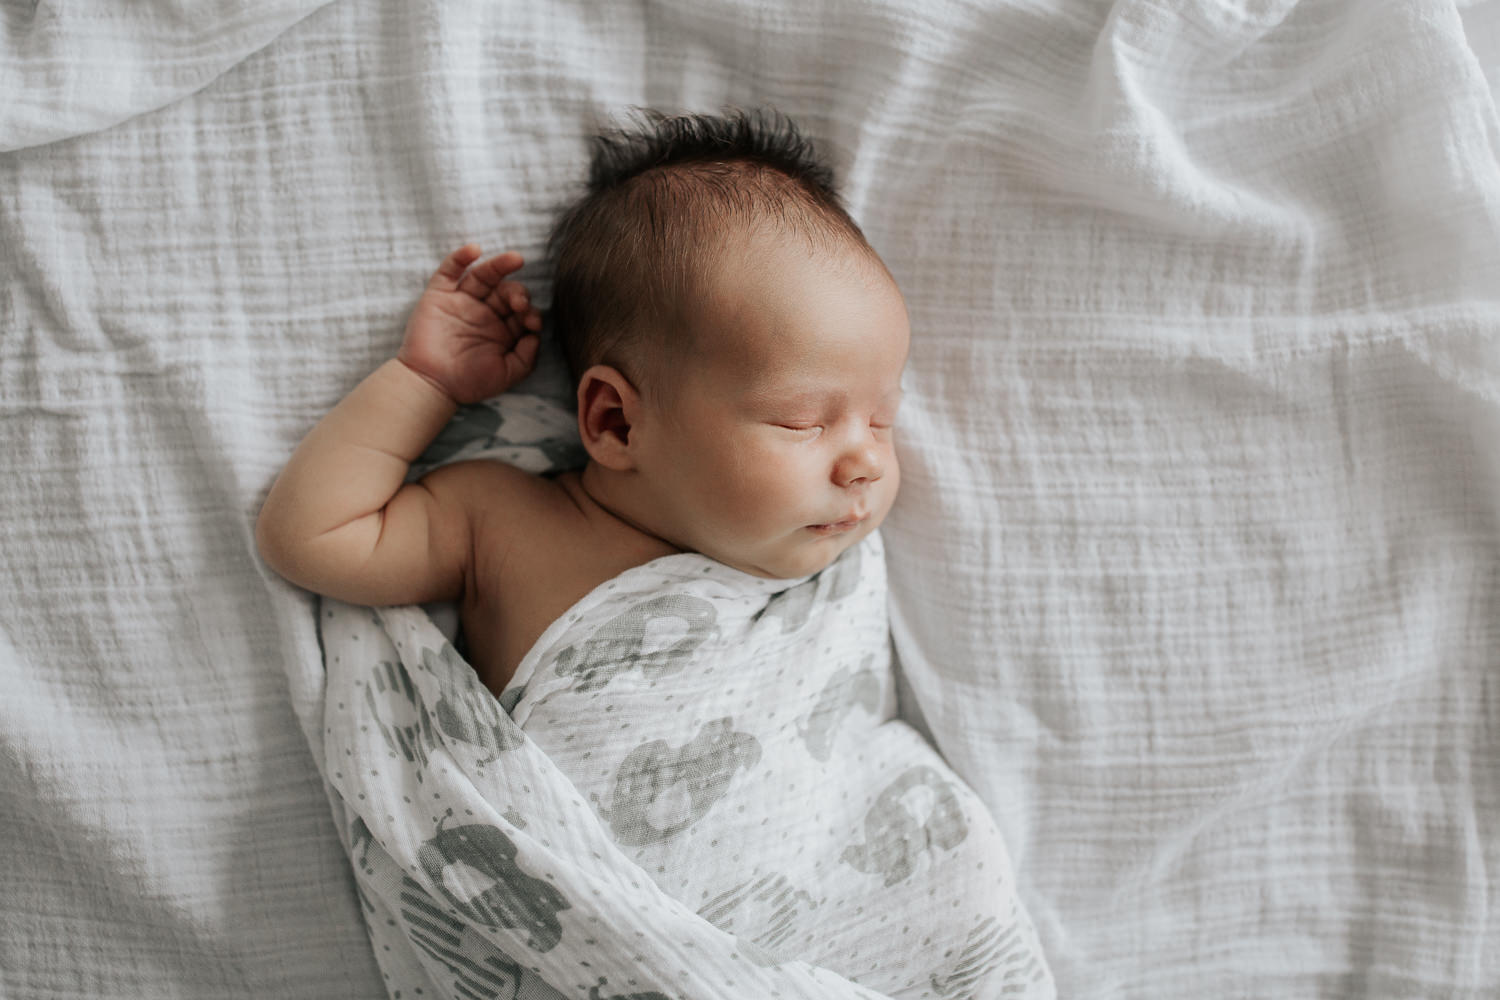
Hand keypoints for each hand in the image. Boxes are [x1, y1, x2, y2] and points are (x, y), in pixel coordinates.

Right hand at [397, 245, 543, 403]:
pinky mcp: (439, 295)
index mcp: (502, 329)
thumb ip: (527, 357)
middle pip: (506, 290)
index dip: (530, 312)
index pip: (522, 311)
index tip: (531, 322)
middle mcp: (484, 312)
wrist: (432, 384)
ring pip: (483, 275)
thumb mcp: (507, 374)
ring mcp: (462, 301)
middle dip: (517, 293)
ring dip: (500, 265)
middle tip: (519, 303)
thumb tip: (536, 335)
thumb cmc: (469, 382)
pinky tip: (475, 250)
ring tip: (516, 259)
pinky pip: (449, 271)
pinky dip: (460, 257)